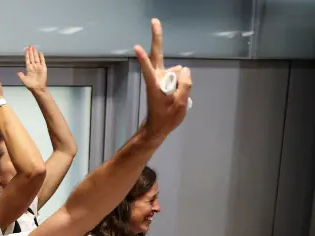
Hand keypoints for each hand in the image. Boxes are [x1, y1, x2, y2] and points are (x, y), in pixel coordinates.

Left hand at [17, 45, 47, 91]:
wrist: (38, 88)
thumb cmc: (31, 85)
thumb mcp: (24, 80)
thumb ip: (21, 76)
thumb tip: (18, 72)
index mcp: (29, 69)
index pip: (28, 60)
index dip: (27, 55)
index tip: (26, 49)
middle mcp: (33, 67)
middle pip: (32, 57)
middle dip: (31, 51)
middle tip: (30, 45)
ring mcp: (38, 67)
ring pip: (36, 58)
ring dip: (35, 52)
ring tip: (34, 47)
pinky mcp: (43, 68)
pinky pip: (42, 61)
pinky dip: (41, 57)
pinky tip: (40, 53)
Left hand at [135, 19, 191, 137]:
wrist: (158, 127)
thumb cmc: (166, 118)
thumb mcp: (180, 104)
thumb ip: (185, 86)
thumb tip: (185, 70)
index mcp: (155, 85)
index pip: (149, 69)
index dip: (143, 59)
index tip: (136, 48)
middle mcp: (156, 78)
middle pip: (157, 55)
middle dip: (156, 38)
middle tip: (154, 21)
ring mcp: (159, 78)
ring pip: (176, 70)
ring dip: (179, 80)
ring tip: (175, 99)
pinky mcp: (163, 81)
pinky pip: (177, 75)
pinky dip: (180, 82)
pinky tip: (177, 95)